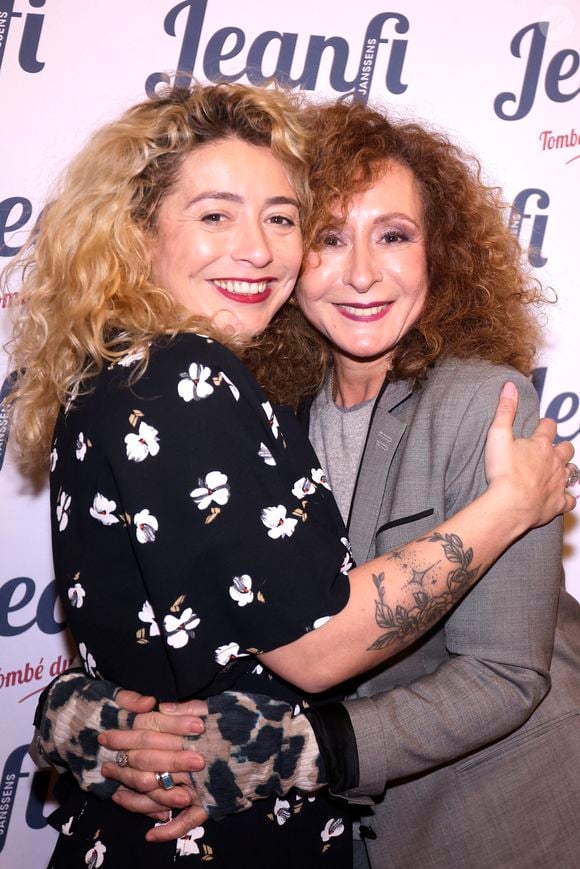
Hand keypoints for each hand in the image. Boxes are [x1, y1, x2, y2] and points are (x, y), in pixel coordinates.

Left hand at [104, 692, 323, 841]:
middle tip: (102, 762)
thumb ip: (192, 708)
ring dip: (136, 797)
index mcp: (193, 732)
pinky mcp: (216, 803)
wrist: (287, 747)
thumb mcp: (224, 704)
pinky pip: (189, 820)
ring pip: (161, 794)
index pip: (151, 733)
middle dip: (123, 762)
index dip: (127, 733)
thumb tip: (161, 708)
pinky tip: (150, 834)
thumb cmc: (257, 719)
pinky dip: (170, 829)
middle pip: (150, 763)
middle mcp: (193, 760)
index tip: (108, 734)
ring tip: (115, 796)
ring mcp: (203, 785)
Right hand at [484, 381, 574, 527]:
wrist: (510, 504)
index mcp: (541, 444)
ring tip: (558, 471)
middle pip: (566, 448)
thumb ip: (505, 410)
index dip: (546, 424)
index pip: (549, 426)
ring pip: (572, 472)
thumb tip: (509, 386)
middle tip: (552, 449)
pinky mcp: (558, 503)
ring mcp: (559, 483)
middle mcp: (555, 461)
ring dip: (567, 470)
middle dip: (561, 447)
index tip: (541, 425)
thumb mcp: (498, 435)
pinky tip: (564, 497)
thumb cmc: (503, 471)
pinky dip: (568, 498)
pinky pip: (570, 499)